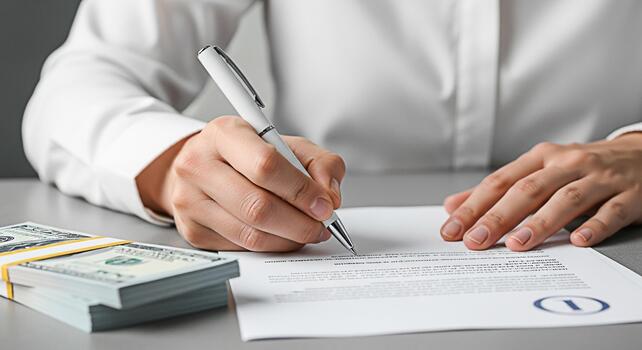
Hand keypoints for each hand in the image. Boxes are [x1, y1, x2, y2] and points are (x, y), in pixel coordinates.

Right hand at [137, 116, 344, 251]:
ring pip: (250, 234)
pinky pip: (241, 248)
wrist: (203, 165)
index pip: (265, 165)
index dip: (301, 190)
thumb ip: (319, 162)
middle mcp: (198, 164)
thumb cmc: (247, 154)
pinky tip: (282, 235)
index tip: (324, 204)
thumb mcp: (287, 144)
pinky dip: (271, 246)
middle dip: (300, 223)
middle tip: (321, 225)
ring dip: (289, 239)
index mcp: (224, 134)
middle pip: (257, 206)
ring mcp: (190, 200)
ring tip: (306, 230)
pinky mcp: (192, 230)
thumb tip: (329, 196)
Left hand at [440, 133, 641, 250]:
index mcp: (541, 158)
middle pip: (528, 190)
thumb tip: (453, 205)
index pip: (500, 182)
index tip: (453, 228)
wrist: (641, 155)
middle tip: (476, 240)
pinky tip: (577, 241)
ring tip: (517, 244)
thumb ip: (498, 190)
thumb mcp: (539, 170)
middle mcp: (568, 164)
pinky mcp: (630, 195)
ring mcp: (600, 179)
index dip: (474, 205)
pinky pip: (611, 212)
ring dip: (539, 222)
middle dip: (498, 216)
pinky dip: (594, 226)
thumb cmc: (582, 167)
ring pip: (566, 199)